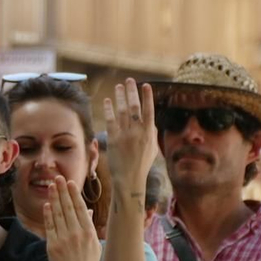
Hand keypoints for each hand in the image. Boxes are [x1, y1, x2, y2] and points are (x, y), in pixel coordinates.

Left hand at [43, 178, 100, 260]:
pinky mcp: (53, 247)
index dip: (74, 194)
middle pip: (68, 208)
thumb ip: (90, 226)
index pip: (80, 208)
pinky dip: (48, 215)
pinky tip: (46, 205)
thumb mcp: (94, 244)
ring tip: (51, 186)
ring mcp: (64, 240)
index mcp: (89, 232)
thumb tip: (88, 210)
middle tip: (58, 178)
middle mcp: (77, 234)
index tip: (70, 183)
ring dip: (54, 199)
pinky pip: (50, 227)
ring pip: (58, 215)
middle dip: (62, 191)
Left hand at [102, 79, 155, 199]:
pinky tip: (107, 101)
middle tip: (130, 80)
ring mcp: (124, 135)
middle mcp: (137, 132)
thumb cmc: (142, 164)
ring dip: (120, 97)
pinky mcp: (113, 139)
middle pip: (134, 107)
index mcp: (149, 134)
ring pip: (122, 111)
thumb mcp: (152, 149)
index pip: (149, 111)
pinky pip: (110, 120)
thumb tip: (150, 120)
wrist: (129, 179)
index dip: (147, 97)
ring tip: (119, 86)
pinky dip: (109, 109)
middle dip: (132, 92)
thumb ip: (151, 133)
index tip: (146, 85)